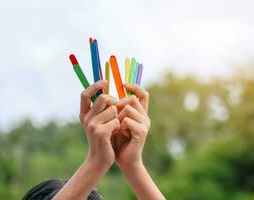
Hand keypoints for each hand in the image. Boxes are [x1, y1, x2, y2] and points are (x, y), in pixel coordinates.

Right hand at [53, 80, 119, 199]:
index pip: (85, 94)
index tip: (105, 81)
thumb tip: (109, 90)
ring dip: (118, 118)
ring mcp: (92, 125)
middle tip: (116, 112)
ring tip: (114, 128)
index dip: (95, 85)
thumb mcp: (99, 122)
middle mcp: (86, 118)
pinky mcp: (101, 133)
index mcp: (84, 114)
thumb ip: (101, 109)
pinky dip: (119, 127)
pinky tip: (114, 134)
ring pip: (113, 110)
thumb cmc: (103, 139)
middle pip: (104, 99)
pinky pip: (116, 121)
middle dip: (114, 103)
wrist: (99, 160)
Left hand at [112, 84, 164, 199]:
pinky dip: (120, 127)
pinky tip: (122, 135)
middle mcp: (145, 117)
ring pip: (127, 109)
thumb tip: (108, 92)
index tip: (122, 84)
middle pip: (132, 99)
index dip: (134, 86)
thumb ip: (116, 109)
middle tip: (114, 116)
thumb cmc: (118, 141)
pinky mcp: (142, 132)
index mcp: (140, 113)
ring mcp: (145, 124)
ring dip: (118, 118)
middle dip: (119, 105)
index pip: (142, 93)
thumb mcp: (116, 121)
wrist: (124, 160)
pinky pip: (126, 121)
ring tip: (118, 128)